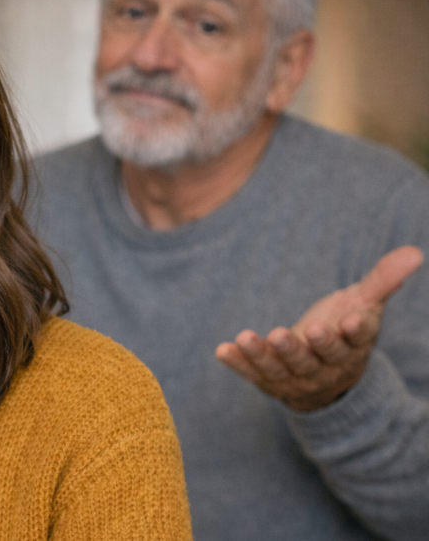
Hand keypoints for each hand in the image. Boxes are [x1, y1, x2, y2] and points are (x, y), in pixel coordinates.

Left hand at [216, 246, 422, 411]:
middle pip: (312, 360)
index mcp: (353, 349)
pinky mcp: (270, 381)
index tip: (350, 321)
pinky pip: (253, 374)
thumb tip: (414, 252)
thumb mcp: (364, 304)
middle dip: (297, 348)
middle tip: (281, 334)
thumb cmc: (344, 327)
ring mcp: (296, 378)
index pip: (355, 343)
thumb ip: (383, 280)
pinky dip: (239, 364)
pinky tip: (223, 350)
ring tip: (245, 337)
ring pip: (280, 369)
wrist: (327, 373)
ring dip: (262, 355)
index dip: (353, 332)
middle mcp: (326, 368)